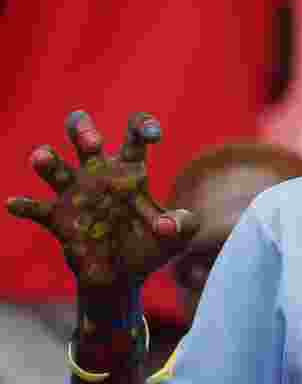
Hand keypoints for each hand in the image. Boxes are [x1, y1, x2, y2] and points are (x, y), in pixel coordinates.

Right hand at [7, 111, 197, 290]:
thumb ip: (183, 225)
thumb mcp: (178, 236)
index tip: (154, 136)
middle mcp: (100, 173)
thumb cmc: (153, 245)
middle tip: (93, 144)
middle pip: (84, 136)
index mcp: (131, 169)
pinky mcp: (58, 219)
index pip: (134, 134)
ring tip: (41, 158)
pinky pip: (37, 208)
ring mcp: (76, 194)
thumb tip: (166, 226)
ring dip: (46, 160)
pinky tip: (16, 203)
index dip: (143, 125)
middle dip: (83, 131)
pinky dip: (26, 206)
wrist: (124, 277)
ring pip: (55, 167)